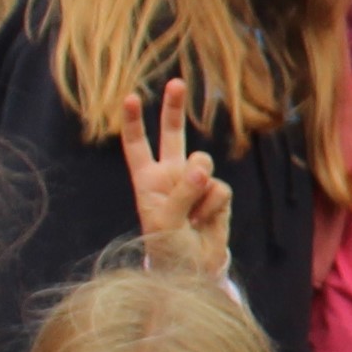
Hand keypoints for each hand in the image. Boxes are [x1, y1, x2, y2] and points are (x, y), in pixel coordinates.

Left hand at [123, 79, 228, 278]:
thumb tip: (203, 169)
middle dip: (174, 108)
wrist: (194, 270)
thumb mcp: (164, 222)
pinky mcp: (218, 194)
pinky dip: (213, 207)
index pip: (138, 146)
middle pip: (173, 135)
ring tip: (192, 214)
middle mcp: (171, 176)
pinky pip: (220, 188)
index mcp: (147, 180)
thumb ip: (181, 192)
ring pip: (203, 163)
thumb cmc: (167, 248)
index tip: (130, 98)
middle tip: (176, 82)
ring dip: (199, 188)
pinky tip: (205, 221)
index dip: (134, 122)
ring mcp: (196, 183)